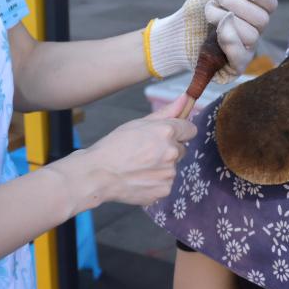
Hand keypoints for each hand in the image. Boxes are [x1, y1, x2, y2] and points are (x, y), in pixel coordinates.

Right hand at [55, 95, 196, 208]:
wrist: (98, 174)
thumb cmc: (115, 146)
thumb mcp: (138, 123)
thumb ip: (166, 112)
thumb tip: (185, 98)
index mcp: (166, 131)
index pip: (190, 129)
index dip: (179, 131)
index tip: (168, 136)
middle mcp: (172, 151)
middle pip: (181, 149)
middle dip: (169, 149)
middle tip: (146, 152)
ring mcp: (169, 173)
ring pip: (173, 167)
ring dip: (162, 167)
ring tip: (140, 167)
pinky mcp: (164, 190)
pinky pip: (166, 183)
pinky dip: (156, 182)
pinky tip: (140, 179)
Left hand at [147, 0, 278, 80]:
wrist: (175, 34)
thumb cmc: (197, 12)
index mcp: (253, 14)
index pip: (270, 4)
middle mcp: (254, 33)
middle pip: (262, 19)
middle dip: (236, 4)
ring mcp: (246, 51)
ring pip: (251, 35)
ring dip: (223, 20)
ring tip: (208, 15)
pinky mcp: (235, 67)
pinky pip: (241, 55)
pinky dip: (229, 40)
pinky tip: (216, 33)